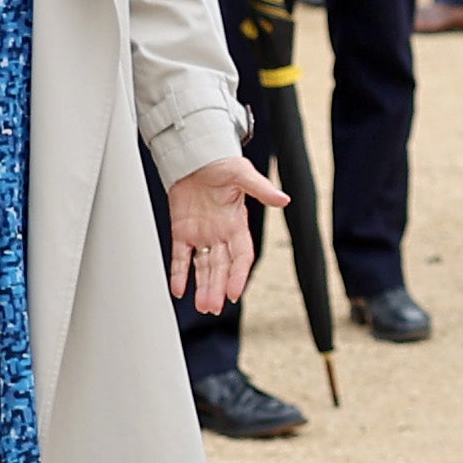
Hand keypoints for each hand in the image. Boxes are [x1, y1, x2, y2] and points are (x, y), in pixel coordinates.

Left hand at [165, 155, 276, 316]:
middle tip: (213, 307)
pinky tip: (179, 290)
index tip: (234, 292)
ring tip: (202, 307)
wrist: (195, 155)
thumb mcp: (242, 174)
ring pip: (203, 267)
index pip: (241, 256)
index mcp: (237, 224)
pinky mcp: (182, 231)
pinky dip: (179, 274)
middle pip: (221, 267)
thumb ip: (261, 189)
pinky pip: (180, 257)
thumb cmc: (221, 163)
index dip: (238, 275)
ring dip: (203, 287)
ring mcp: (201, 234)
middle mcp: (221, 234)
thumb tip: (284, 199)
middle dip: (218, 288)